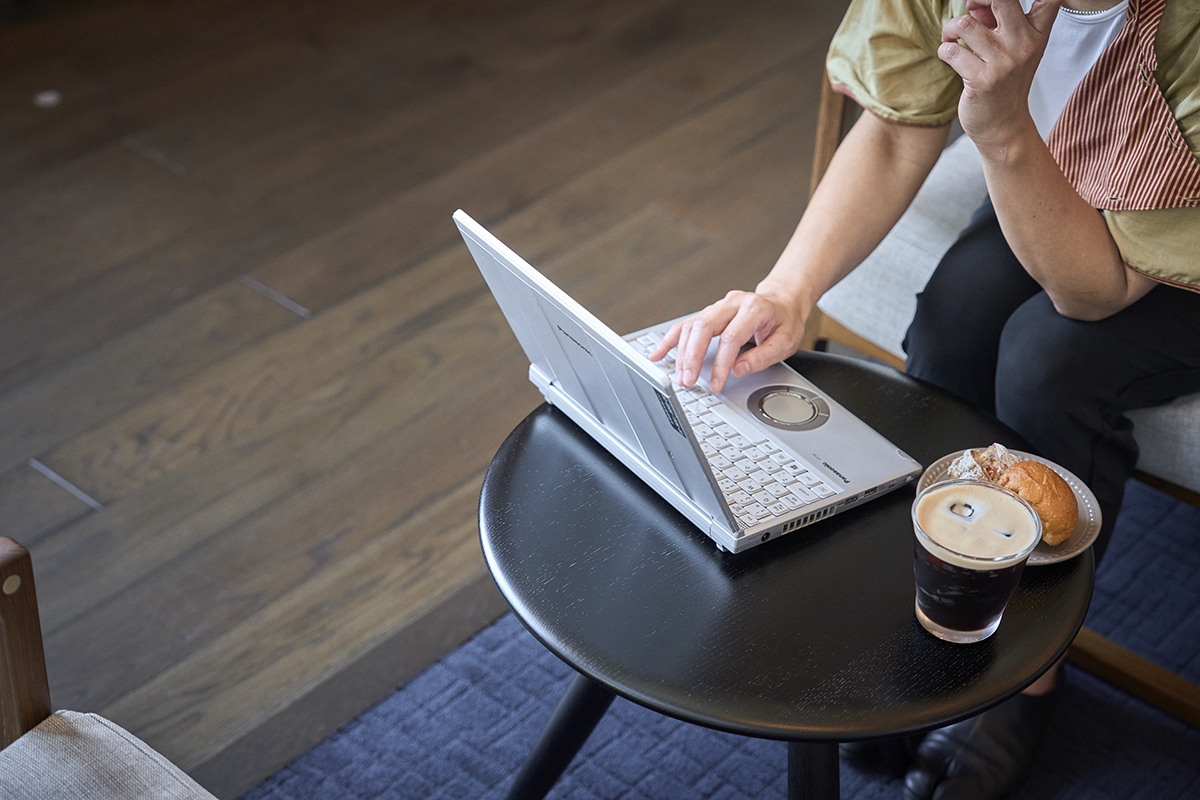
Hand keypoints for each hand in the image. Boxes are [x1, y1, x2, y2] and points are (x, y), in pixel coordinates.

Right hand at [647, 289, 805, 392]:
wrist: (782, 302)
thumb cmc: (784, 322)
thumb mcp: (786, 342)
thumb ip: (763, 356)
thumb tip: (738, 369)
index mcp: (754, 308)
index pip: (730, 337)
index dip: (720, 362)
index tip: (715, 383)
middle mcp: (732, 303)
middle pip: (703, 327)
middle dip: (691, 356)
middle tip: (687, 380)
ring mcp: (717, 306)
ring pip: (691, 326)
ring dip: (681, 353)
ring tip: (679, 376)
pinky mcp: (708, 313)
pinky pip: (685, 325)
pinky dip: (670, 340)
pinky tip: (658, 354)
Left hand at [938, 0, 1060, 147]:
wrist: (1003, 125)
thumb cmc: (1004, 82)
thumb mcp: (1009, 48)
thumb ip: (995, 22)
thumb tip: (973, 4)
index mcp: (1036, 33)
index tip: (993, 4)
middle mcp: (1023, 45)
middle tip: (968, 10)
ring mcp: (1004, 63)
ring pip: (965, 24)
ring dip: (950, 29)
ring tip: (950, 38)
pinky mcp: (982, 80)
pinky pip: (952, 51)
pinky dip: (944, 50)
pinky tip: (948, 56)